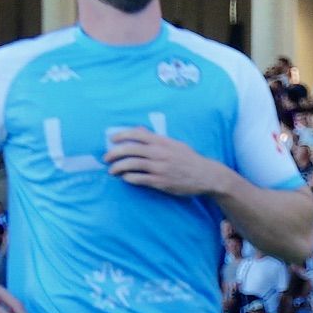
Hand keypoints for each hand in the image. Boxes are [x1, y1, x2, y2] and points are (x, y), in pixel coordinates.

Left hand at [103, 127, 235, 200]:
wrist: (205, 175)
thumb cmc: (189, 159)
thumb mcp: (174, 144)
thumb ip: (155, 138)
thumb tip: (138, 130)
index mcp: (162, 141)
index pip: (136, 134)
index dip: (121, 135)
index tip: (111, 139)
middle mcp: (159, 153)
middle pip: (129, 150)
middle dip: (114, 154)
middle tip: (106, 158)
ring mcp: (159, 168)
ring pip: (131, 165)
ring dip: (117, 168)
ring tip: (112, 171)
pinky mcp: (160, 181)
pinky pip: (138, 179)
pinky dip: (128, 178)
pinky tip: (125, 178)